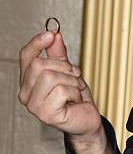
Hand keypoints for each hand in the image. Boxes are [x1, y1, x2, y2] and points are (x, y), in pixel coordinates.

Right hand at [18, 30, 111, 153]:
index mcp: (27, 82)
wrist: (87, 119)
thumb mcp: (67, 71)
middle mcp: (25, 94)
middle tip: (75, 74)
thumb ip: (58, 54)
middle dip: (63, 66)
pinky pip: (61, 91)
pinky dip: (74, 93)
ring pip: (50, 77)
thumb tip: (54, 35)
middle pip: (39, 65)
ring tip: (75, 89)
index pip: (25, 56)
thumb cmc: (75, 98)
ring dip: (71, 81)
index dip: (37, 42)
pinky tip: (75, 100)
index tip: (51, 34)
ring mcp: (34, 106)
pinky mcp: (46, 114)